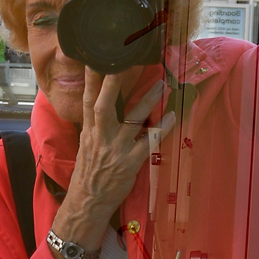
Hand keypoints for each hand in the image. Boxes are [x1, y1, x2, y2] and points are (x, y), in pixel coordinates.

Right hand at [63, 68, 175, 230]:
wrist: (88, 201)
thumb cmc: (89, 172)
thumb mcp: (86, 144)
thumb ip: (94, 124)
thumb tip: (100, 104)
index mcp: (89, 130)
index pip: (88, 99)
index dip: (91, 79)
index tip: (95, 57)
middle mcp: (100, 136)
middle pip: (104, 105)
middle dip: (112, 83)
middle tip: (123, 61)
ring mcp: (116, 149)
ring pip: (132, 120)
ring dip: (148, 100)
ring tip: (162, 84)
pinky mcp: (130, 162)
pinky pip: (149, 142)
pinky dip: (161, 129)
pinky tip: (172, 117)